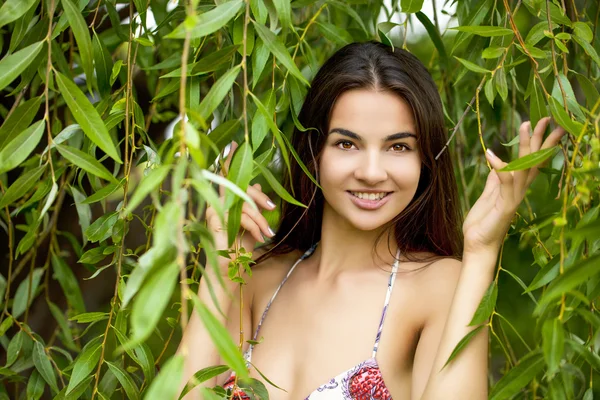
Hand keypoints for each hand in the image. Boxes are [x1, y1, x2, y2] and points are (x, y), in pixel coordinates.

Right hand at [205, 141, 275, 275]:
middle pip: (240, 186)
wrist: (230, 269)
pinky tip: (259, 236)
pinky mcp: (214, 219)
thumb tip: (259, 184)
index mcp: (225, 198)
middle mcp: (216, 200)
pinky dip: (253, 225)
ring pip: (243, 202)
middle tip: (272, 207)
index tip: (234, 143)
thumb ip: (253, 203)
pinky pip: (239, 214)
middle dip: (260, 197)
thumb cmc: (240, 246)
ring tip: (267, 232)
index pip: (228, 176)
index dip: (231, 159)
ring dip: (260, 218)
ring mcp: (213, 208)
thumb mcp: (251, 221)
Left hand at [463, 117, 565, 254]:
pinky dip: (500, 168)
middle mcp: (519, 191)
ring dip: (526, 146)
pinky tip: (490, 154)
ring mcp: (514, 198)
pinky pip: (505, 183)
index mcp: (515, 187)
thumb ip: (495, 181)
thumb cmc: (483, 223)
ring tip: (526, 125)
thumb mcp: (488, 196)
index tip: (544, 123)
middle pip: (535, 161)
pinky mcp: (506, 206)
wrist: (477, 246)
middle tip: (547, 118)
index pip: (532, 161)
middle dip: (541, 139)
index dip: (539, 142)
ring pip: (525, 168)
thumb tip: (498, 165)